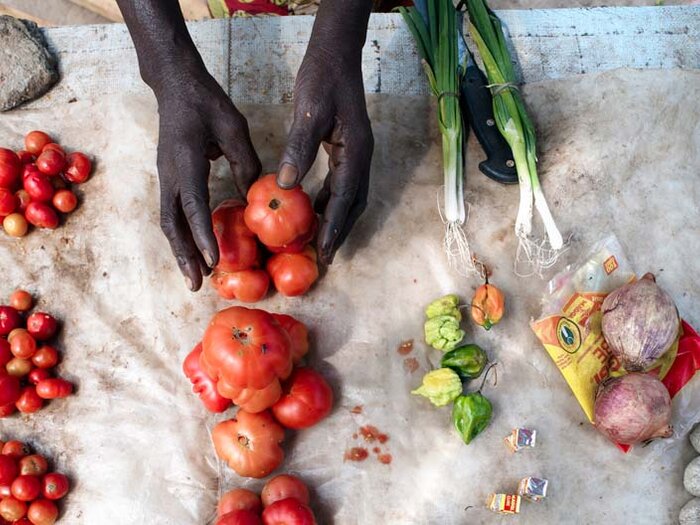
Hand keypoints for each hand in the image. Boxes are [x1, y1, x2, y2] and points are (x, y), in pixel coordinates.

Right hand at [156, 70, 259, 289]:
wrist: (175, 84)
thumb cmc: (206, 101)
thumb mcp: (233, 127)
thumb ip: (245, 162)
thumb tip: (253, 198)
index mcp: (185, 160)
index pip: (193, 204)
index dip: (203, 234)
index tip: (213, 260)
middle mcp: (170, 174)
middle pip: (171, 223)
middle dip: (183, 255)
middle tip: (196, 284)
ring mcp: (166, 176)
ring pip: (169, 221)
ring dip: (180, 250)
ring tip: (194, 276)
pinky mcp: (169, 177)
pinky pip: (172, 212)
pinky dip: (182, 234)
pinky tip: (194, 248)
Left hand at [277, 5, 373, 264]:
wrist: (336, 55)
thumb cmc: (323, 80)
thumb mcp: (309, 112)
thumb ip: (299, 148)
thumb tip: (286, 185)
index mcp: (355, 152)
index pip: (345, 198)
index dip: (335, 227)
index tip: (325, 251)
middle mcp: (361, 157)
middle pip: (354, 204)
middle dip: (341, 230)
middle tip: (325, 255)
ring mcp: (357, 153)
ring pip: (350, 196)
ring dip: (336, 218)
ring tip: (319, 239)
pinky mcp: (348, 149)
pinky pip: (342, 183)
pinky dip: (330, 200)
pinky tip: (312, 207)